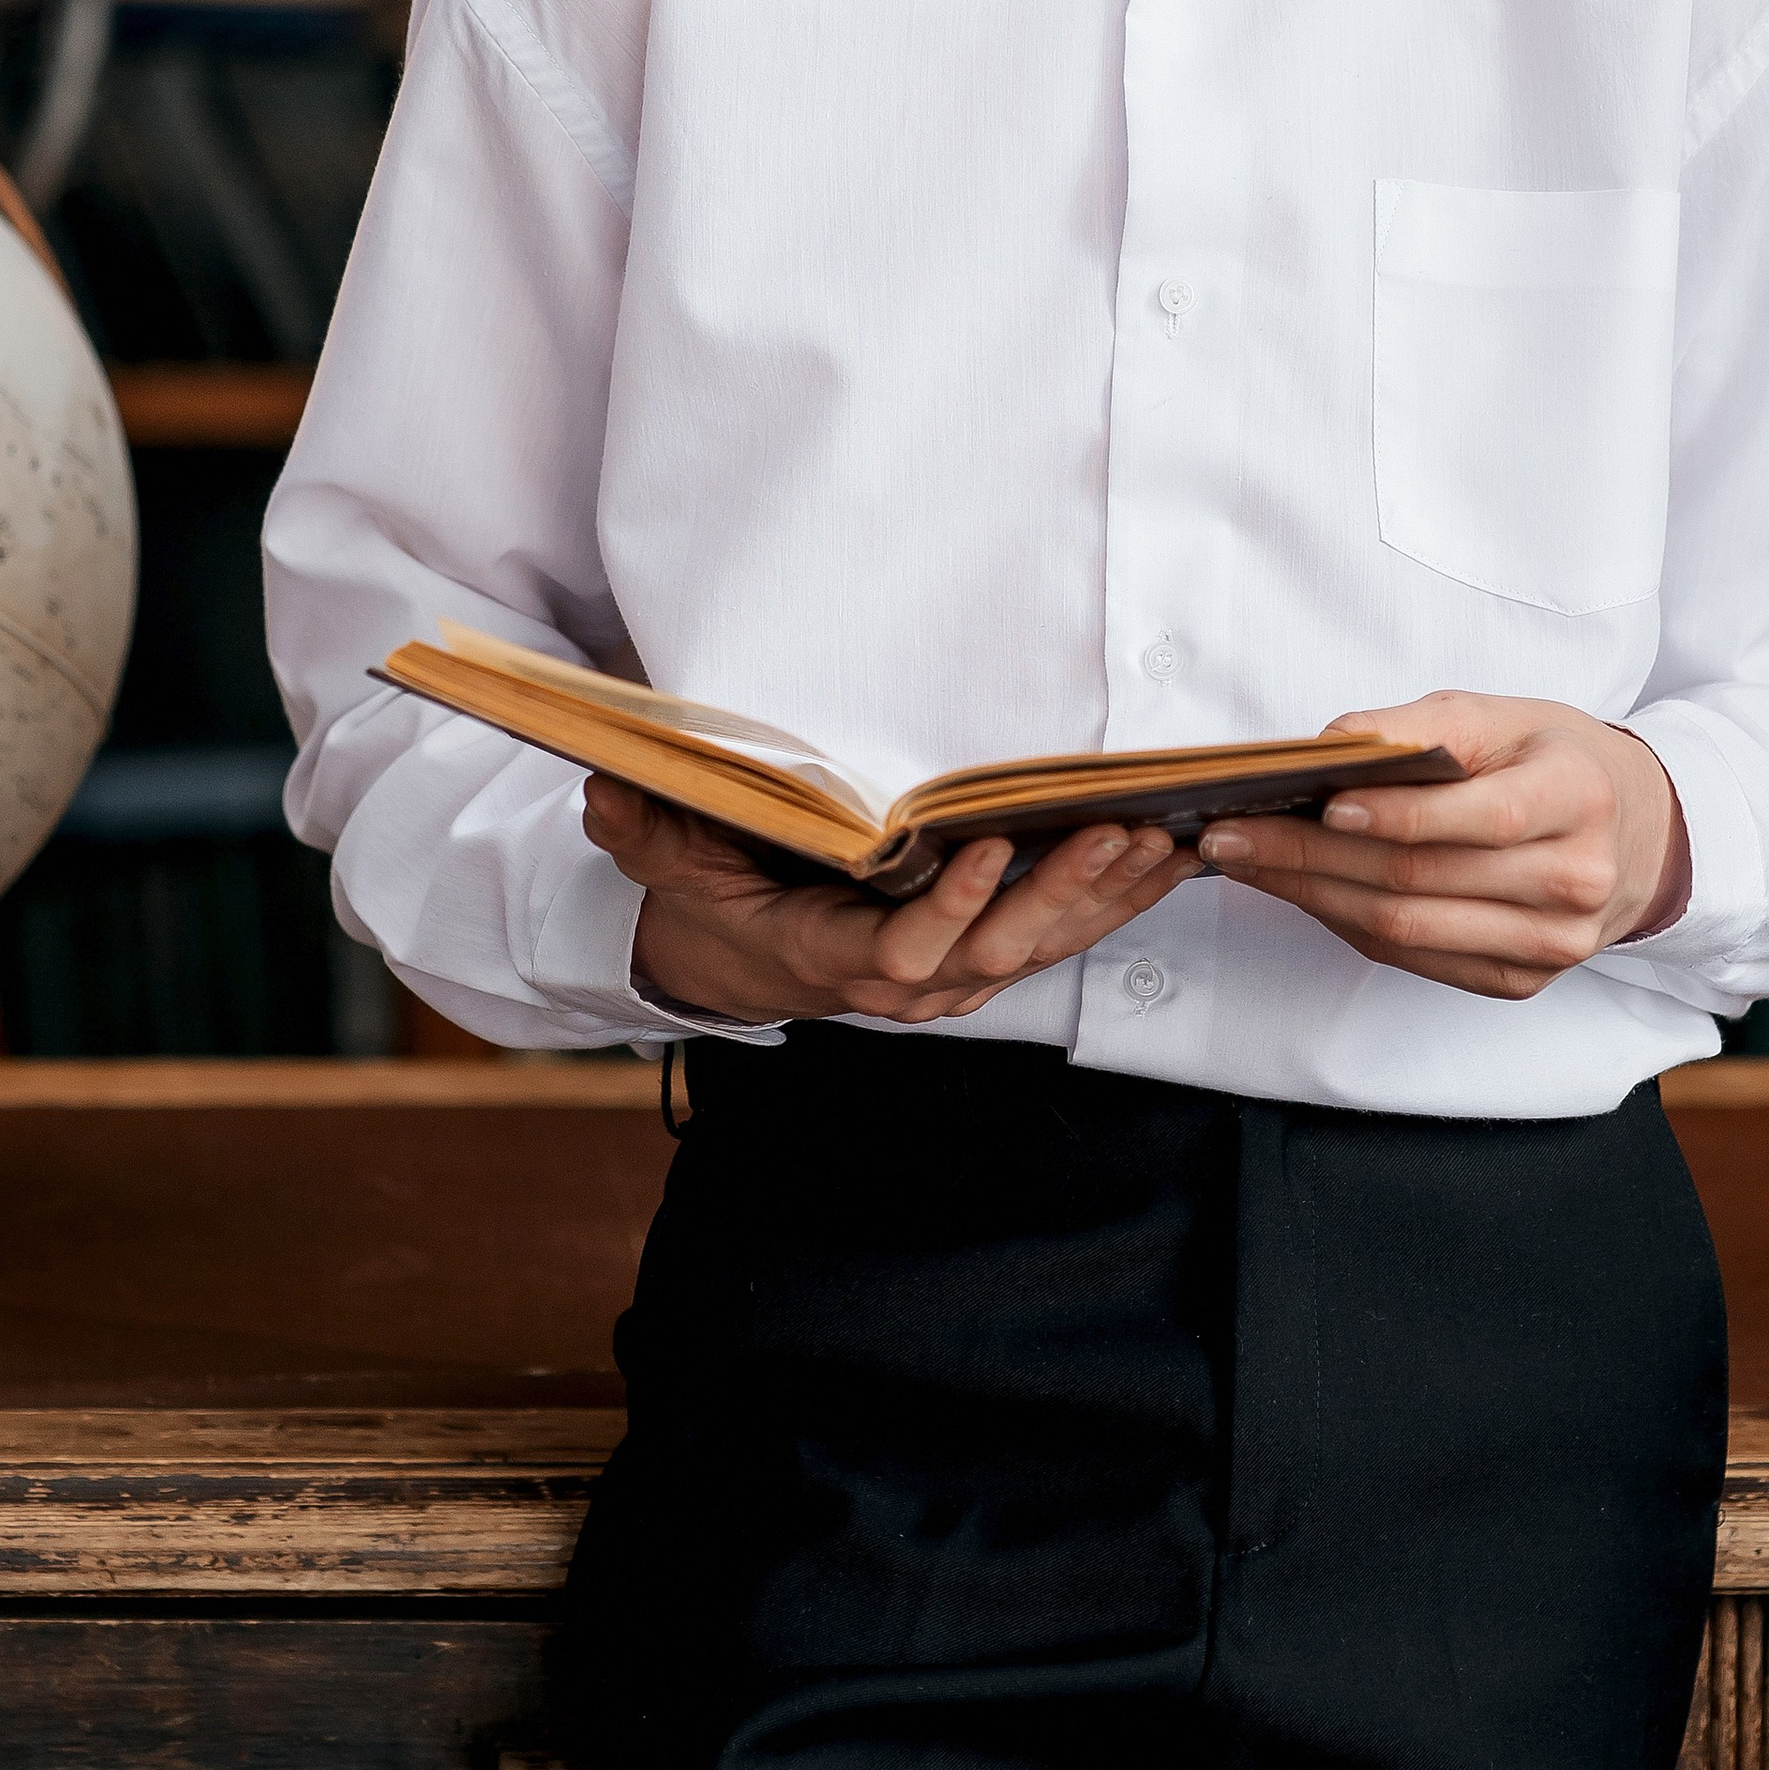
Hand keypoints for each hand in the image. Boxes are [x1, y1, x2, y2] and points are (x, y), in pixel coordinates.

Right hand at [586, 777, 1201, 1025]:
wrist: (737, 965)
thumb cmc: (714, 904)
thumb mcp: (670, 869)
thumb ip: (646, 830)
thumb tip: (604, 785)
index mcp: (833, 958)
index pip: (902, 948)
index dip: (948, 910)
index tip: (983, 847)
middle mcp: (905, 984)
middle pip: (997, 952)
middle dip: (1059, 892)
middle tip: (1111, 831)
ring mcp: (952, 982)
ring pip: (1043, 949)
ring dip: (1104, 896)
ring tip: (1157, 836)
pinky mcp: (984, 963)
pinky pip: (1061, 941)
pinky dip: (1114, 903)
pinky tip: (1163, 859)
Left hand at [1193, 693, 1686, 1002]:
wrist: (1636, 833)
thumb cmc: (1554, 760)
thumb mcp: (1504, 715)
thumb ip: (1424, 726)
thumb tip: (1333, 743)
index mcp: (1578, 799)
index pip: (1476, 817)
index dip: (1394, 815)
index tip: (1318, 803)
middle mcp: (1575, 883)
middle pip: (1422, 879)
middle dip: (1310, 857)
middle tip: (1228, 834)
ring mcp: (1552, 945)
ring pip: (1408, 930)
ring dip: (1311, 896)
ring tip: (1241, 861)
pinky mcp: (1522, 982)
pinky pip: (1416, 959)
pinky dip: (1345, 924)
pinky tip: (1297, 890)